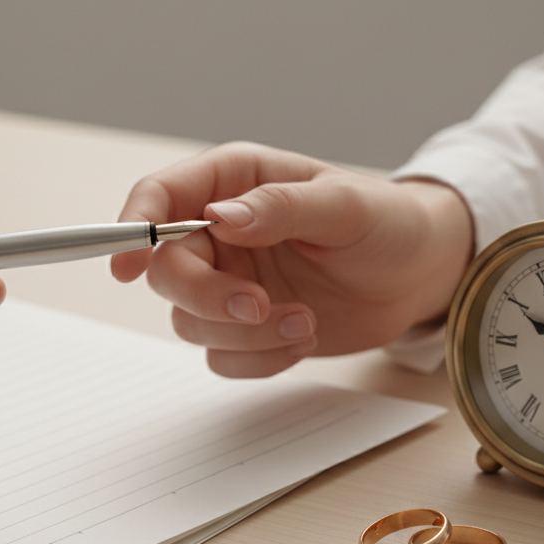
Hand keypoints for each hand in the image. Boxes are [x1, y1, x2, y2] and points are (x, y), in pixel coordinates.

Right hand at [111, 143, 473, 376]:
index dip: (132, 228)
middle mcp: (218, 234)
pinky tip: (301, 338)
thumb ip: (280, 207)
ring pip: (189, 320)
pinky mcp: (241, 328)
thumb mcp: (345, 205)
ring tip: (304, 321)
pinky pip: (220, 356)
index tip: (127, 267)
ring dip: (244, 332)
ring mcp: (227, 283)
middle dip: (206, 296)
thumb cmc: (387, 224)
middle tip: (258, 305)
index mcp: (233, 185)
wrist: (417, 277)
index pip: (159, 197)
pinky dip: (257, 359)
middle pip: (164, 271)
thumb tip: (221, 217)